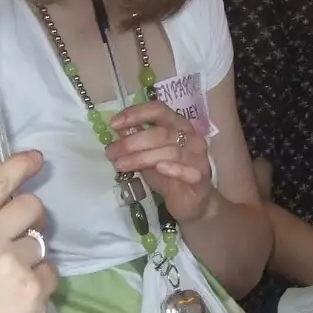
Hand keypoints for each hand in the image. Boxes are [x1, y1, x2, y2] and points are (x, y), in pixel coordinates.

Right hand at [0, 151, 56, 312]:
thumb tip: (2, 214)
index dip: (21, 167)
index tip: (38, 159)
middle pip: (31, 207)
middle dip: (33, 219)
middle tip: (22, 241)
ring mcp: (11, 263)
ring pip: (42, 245)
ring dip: (32, 261)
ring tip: (8, 287)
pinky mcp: (33, 289)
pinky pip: (50, 274)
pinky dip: (40, 287)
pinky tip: (18, 304)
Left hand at [107, 101, 215, 223]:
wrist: (192, 202)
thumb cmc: (169, 174)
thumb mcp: (147, 155)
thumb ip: (135, 141)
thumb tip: (117, 127)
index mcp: (178, 125)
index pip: (159, 110)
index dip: (136, 114)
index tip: (114, 124)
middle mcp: (191, 137)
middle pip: (161, 133)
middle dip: (132, 142)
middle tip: (111, 152)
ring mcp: (198, 156)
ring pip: (170, 152)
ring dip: (142, 157)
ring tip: (121, 165)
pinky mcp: (201, 177)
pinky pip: (188, 170)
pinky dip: (173, 168)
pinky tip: (159, 168)